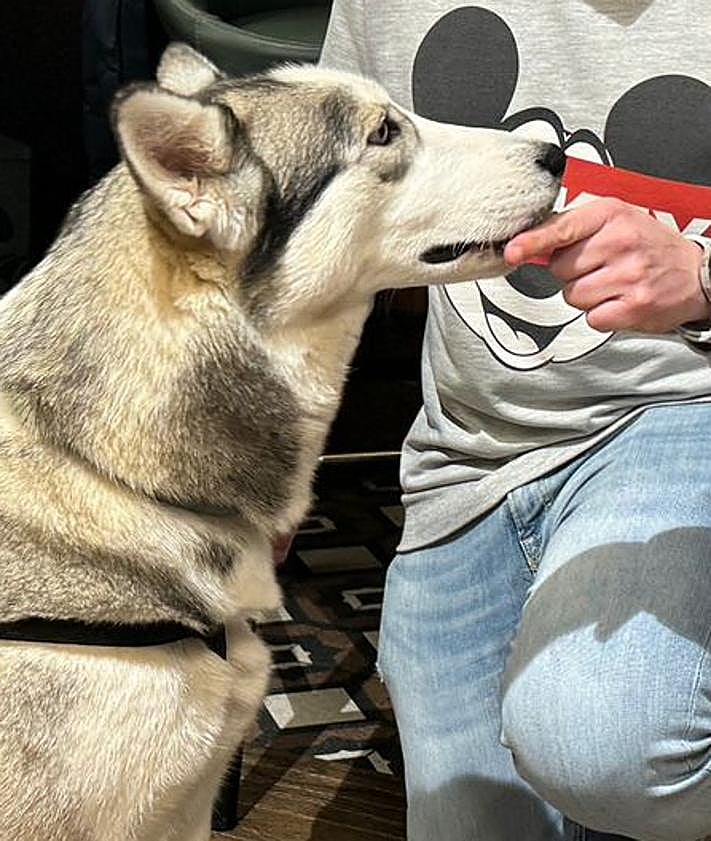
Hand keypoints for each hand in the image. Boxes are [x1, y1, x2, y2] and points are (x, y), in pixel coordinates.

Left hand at [503, 197, 710, 333]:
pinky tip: (619, 300)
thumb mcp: (614, 221)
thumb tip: (528, 246)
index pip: (562, 229)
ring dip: (586, 295)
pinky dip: (601, 314)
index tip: (512, 251)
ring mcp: (629, 275)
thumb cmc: (647, 246)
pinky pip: (591, 317)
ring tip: (612, 283)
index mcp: (611, 214)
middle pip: (560, 269)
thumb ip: (571, 229)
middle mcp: (621, 242)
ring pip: (573, 295)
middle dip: (572, 272)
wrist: (696, 273)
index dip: (533, 242)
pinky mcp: (634, 307)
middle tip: (599, 266)